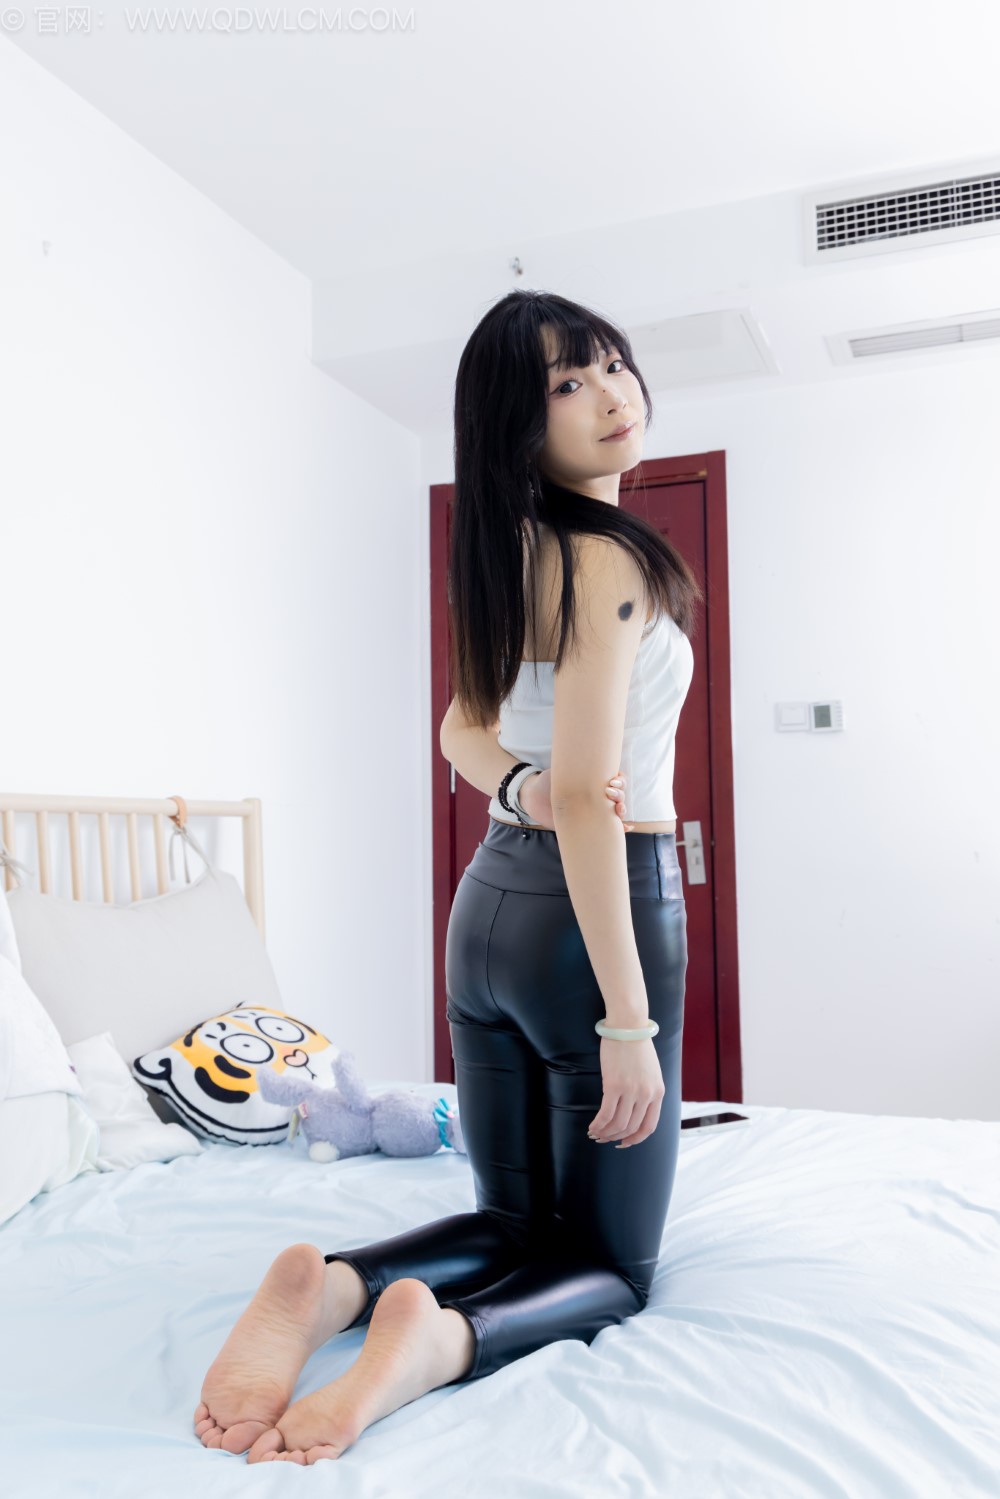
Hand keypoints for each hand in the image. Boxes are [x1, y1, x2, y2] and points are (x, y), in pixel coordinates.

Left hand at [518, 768, 634, 831]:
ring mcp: (595, 811)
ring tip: (618, 810)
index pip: (617, 780)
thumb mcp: (561, 771)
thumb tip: (584, 762)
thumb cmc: (550, 781)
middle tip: (609, 793)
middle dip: (620, 795)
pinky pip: (608, 828)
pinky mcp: (589, 825)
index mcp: (596, 781)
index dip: (620, 780)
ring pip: (617, 811)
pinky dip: (621, 829)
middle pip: (620, 795)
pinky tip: (626, 828)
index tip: (613, 781)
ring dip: (622, 810)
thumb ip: (572, 768)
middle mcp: (599, 796)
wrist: (535, 798)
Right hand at [588, 1039, 664, 1147]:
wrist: (628, 1026)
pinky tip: (592, 1126)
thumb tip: (634, 1109)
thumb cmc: (637, 1045)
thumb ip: (647, 1091)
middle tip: (604, 1139)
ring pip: (618, 1124)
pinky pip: (606, 1113)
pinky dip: (598, 1123)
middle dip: (616, 1137)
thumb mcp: (651, 1072)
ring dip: (605, 1133)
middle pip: (631, 1128)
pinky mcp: (614, 1085)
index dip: (635, 1139)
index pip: (649, 1127)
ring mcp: (631, 1091)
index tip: (624, 1142)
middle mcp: (647, 1095)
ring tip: (595, 1134)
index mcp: (658, 1093)